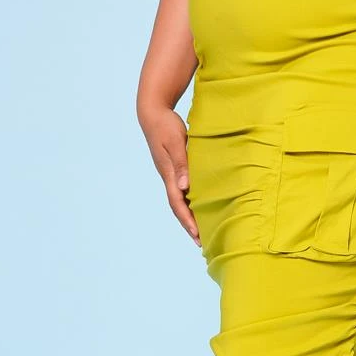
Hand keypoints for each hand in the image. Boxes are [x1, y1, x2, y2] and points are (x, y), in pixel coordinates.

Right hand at [141, 104, 200, 245]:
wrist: (153, 114)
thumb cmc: (166, 126)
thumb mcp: (176, 142)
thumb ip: (182, 164)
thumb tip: (184, 188)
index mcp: (168, 174)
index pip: (177, 203)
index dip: (188, 220)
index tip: (197, 235)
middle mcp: (168, 177)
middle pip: (178, 207)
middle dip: (188, 225)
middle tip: (201, 242)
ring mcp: (170, 173)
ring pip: (179, 200)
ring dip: (189, 215)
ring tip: (201, 229)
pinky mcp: (173, 168)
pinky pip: (182, 190)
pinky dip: (190, 201)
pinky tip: (199, 204)